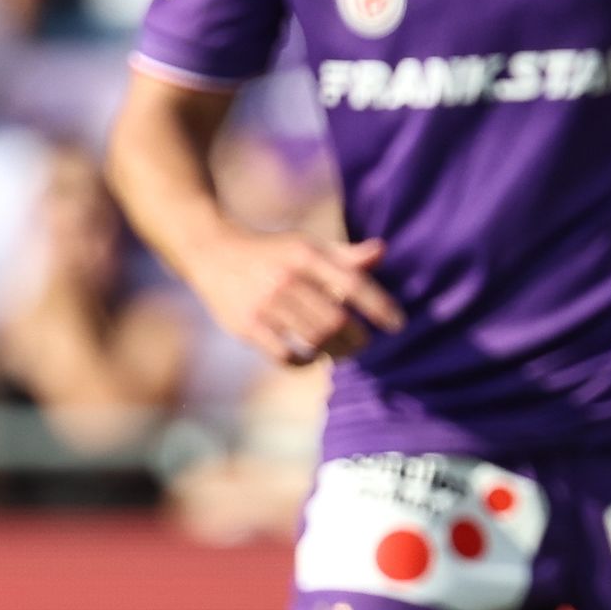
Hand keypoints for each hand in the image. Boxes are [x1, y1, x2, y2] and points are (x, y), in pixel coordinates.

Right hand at [196, 225, 405, 366]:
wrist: (213, 252)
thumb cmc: (273, 252)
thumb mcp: (307, 246)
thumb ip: (345, 255)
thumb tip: (382, 251)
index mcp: (304, 253)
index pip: (352, 283)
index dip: (379, 306)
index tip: (397, 325)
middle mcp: (286, 277)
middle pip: (336, 321)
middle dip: (357, 338)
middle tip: (363, 343)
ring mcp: (264, 303)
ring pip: (314, 340)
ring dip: (336, 353)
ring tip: (342, 352)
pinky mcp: (247, 326)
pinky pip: (286, 356)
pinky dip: (305, 363)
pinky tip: (312, 358)